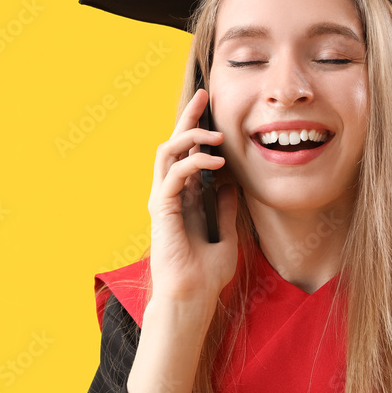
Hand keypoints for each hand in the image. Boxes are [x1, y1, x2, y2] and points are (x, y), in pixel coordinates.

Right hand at [147, 89, 238, 322]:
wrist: (193, 298)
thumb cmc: (207, 275)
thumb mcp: (226, 235)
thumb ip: (225, 209)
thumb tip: (231, 185)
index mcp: (185, 199)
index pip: (188, 155)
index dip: (198, 131)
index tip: (213, 109)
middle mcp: (171, 194)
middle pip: (174, 144)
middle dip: (188, 117)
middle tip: (204, 94)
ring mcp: (163, 199)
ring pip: (167, 152)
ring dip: (190, 135)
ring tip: (216, 133)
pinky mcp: (161, 208)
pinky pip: (174, 173)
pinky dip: (194, 161)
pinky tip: (217, 162)